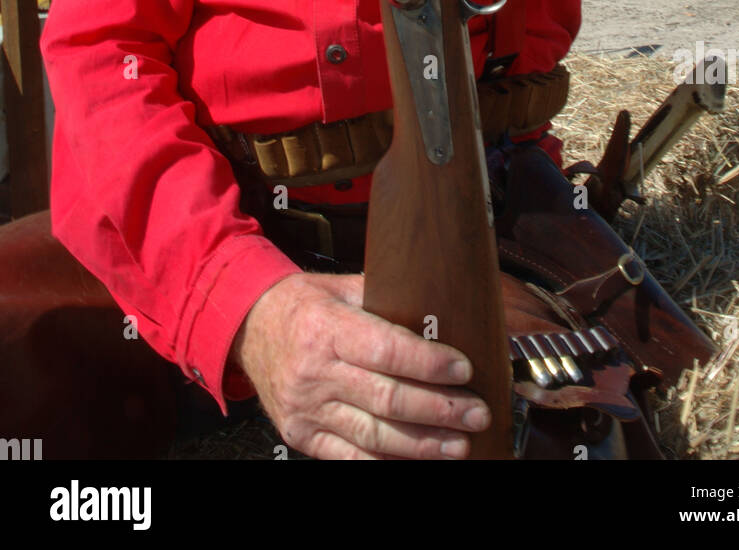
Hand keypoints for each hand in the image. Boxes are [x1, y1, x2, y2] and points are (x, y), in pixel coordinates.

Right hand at [232, 272, 491, 459]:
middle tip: (476, 413)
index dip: (429, 364)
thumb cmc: (302, 304)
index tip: (464, 369)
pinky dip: (387, 463)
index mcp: (327, 328)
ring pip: (374, 435)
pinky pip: (349, 457)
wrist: (248, 326)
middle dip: (439, 410)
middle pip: (387, 399)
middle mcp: (314, 372)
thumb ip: (386, 300)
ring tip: (458, 444)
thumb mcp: (342, 288)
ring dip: (423, 444)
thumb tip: (440, 313)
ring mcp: (307, 409)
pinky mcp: (301, 435)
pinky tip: (417, 460)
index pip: (387, 351)